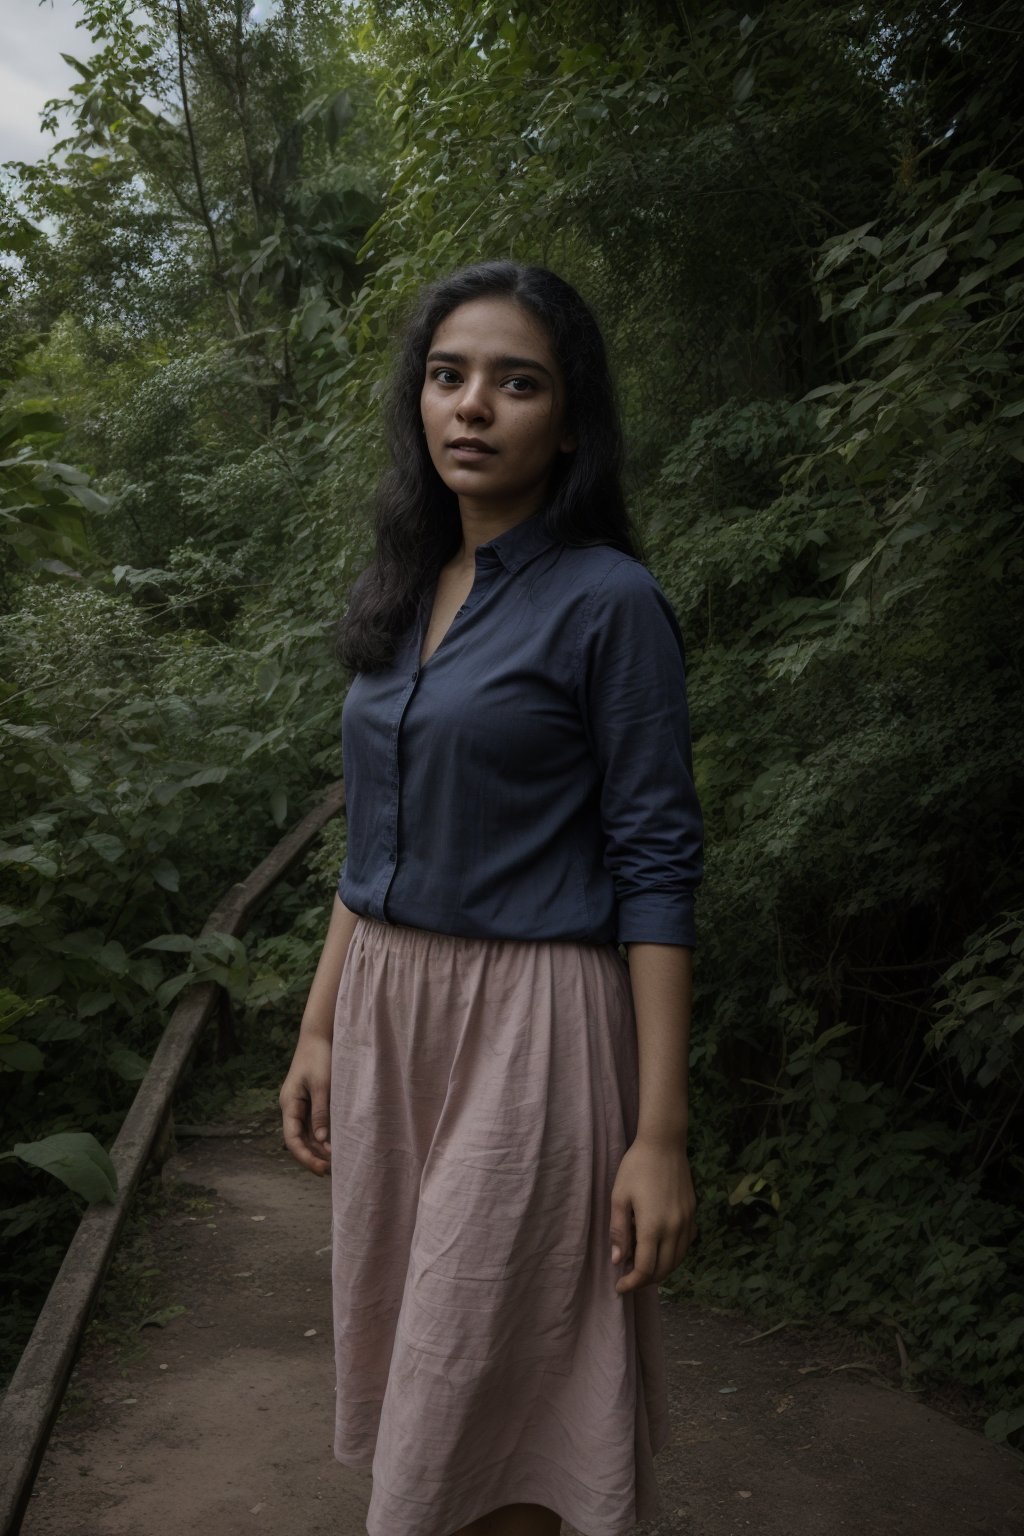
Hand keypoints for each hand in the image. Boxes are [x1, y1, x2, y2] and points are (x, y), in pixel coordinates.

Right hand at [279, 1031, 332, 1175]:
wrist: (319, 1035)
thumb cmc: (320, 1057)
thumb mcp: (322, 1085)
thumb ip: (321, 1113)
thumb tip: (322, 1142)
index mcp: (289, 1104)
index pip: (293, 1139)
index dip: (306, 1157)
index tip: (322, 1169)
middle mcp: (292, 1107)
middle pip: (299, 1140)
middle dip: (313, 1156)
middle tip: (332, 1171)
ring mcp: (301, 1104)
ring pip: (308, 1133)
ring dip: (319, 1147)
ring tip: (337, 1160)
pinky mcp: (311, 1099)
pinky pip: (315, 1123)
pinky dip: (324, 1135)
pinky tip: (336, 1143)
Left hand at [609, 1136, 695, 1294]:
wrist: (664, 1143)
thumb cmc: (636, 1167)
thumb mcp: (619, 1197)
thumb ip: (619, 1231)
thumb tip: (619, 1260)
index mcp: (653, 1226)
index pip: (645, 1269)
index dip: (632, 1283)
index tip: (619, 1287)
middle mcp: (674, 1228)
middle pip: (663, 1270)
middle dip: (645, 1281)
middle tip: (629, 1280)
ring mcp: (686, 1222)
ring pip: (678, 1260)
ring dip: (661, 1271)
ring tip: (644, 1268)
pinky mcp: (693, 1214)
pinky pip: (686, 1245)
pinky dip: (674, 1256)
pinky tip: (662, 1251)